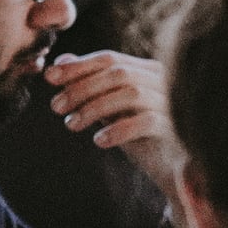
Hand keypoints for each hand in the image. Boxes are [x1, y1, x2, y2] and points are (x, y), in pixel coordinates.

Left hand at [44, 52, 179, 192]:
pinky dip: (118, 129)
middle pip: (118, 73)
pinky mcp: (177, 128)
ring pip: (130, 93)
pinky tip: (99, 141)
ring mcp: (172, 103)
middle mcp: (164, 81)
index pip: (110, 58)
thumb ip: (91, 83)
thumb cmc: (142, 136)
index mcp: (148, 71)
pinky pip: (145, 121)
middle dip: (82, 87)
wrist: (175, 169)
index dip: (78, 66)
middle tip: (57, 107)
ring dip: (94, 107)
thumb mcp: (112, 108)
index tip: (50, 77)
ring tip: (71, 125)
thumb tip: (61, 60)